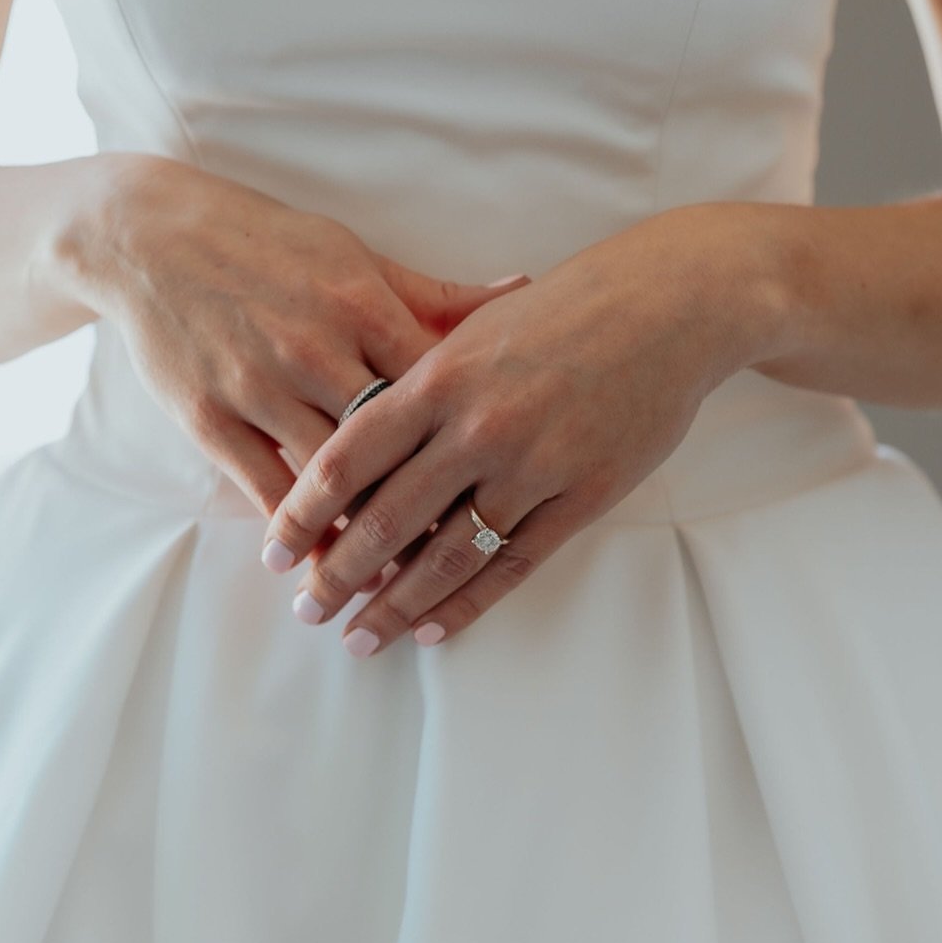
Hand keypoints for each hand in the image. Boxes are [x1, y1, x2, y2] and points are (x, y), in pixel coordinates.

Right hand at [63, 155, 532, 558]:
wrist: (151, 237)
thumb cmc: (268, 242)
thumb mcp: (354, 255)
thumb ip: (433, 293)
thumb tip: (517, 291)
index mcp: (362, 304)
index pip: (437, 389)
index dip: (471, 442)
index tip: (500, 484)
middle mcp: (316, 349)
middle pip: (391, 446)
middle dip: (429, 505)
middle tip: (464, 556)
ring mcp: (259, 387)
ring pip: (332, 480)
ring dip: (369, 536)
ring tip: (402, 582)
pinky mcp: (209, 417)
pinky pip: (265, 489)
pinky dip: (300, 531)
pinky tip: (323, 563)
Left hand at [260, 204, 777, 652]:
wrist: (666, 304)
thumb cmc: (564, 307)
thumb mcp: (476, 325)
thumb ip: (419, 380)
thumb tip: (356, 435)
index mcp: (439, 376)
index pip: (349, 456)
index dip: (304, 508)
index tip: (275, 547)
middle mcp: (476, 426)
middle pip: (387, 517)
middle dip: (337, 572)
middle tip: (304, 609)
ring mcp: (532, 465)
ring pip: (446, 555)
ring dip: (394, 605)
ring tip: (357, 638)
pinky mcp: (584, 496)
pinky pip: (514, 564)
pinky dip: (468, 603)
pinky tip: (433, 630)